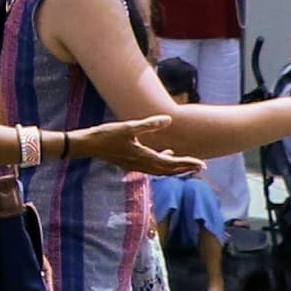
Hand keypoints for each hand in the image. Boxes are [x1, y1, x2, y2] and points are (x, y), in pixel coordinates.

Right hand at [70, 112, 204, 175]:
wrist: (88, 145)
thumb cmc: (106, 135)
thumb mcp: (128, 127)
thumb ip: (149, 124)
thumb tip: (168, 120)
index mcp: (143, 156)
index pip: (171, 163)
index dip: (187, 164)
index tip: (202, 164)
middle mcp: (141, 164)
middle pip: (168, 170)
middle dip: (185, 169)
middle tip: (201, 167)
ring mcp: (135, 165)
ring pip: (161, 171)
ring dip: (175, 168)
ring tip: (188, 164)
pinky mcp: (131, 163)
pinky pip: (152, 167)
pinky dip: (163, 163)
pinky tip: (166, 153)